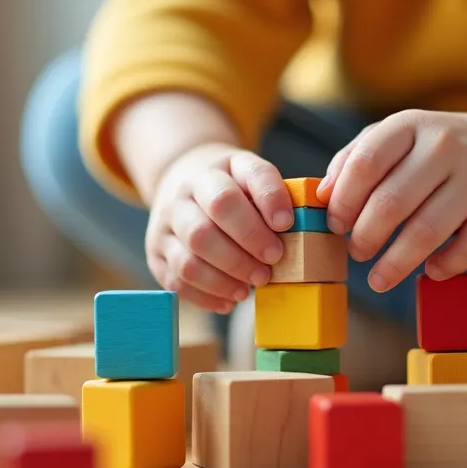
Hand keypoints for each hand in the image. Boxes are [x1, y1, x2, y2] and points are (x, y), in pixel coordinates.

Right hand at [145, 143, 294, 312]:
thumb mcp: (252, 177)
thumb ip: (277, 196)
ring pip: (191, 256)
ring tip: (250, 287)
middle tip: (272, 263)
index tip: (286, 223)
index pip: (247, 177)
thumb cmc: (231, 190)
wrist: (182, 185)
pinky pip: (177, 280)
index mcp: (219, 168)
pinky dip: (206, 296)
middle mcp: (186, 191)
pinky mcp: (155, 252)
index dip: (269, 200)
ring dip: (226, 277)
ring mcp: (166, 222)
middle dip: (249, 244)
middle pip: (214, 219)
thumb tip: (311, 226)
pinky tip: (229, 299)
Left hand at [318, 110, 466, 291]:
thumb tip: (323, 196)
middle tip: (356, 253)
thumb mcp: (399, 140)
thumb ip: (355, 160)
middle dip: (364, 237)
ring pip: (426, 231)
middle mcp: (447, 146)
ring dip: (395, 263)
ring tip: (378, 279)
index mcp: (412, 126)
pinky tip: (429, 271)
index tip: (335, 226)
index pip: (365, 164)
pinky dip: (443, 267)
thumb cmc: (440, 153)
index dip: (342, 202)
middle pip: (390, 203)